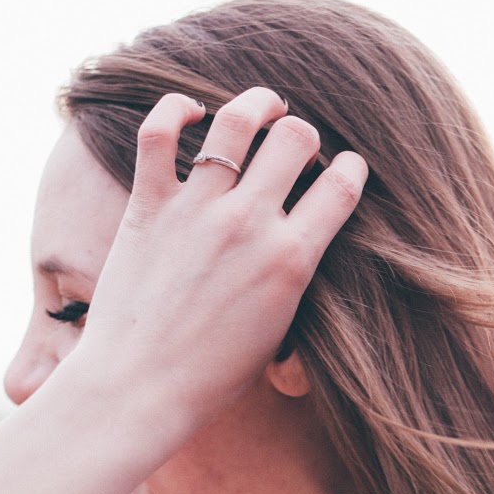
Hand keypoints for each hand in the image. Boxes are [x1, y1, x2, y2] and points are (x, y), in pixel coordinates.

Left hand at [69, 87, 366, 426]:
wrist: (141, 390)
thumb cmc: (212, 376)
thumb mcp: (278, 332)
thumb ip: (293, 277)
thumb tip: (303, 248)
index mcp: (292, 259)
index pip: (343, 185)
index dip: (352, 169)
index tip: (346, 168)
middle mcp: (249, 224)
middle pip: (297, 138)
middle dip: (303, 135)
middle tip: (295, 147)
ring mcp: (197, 210)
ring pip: (238, 122)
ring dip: (257, 104)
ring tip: (263, 106)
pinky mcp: (149, 206)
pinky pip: (158, 133)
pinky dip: (175, 110)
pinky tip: (190, 112)